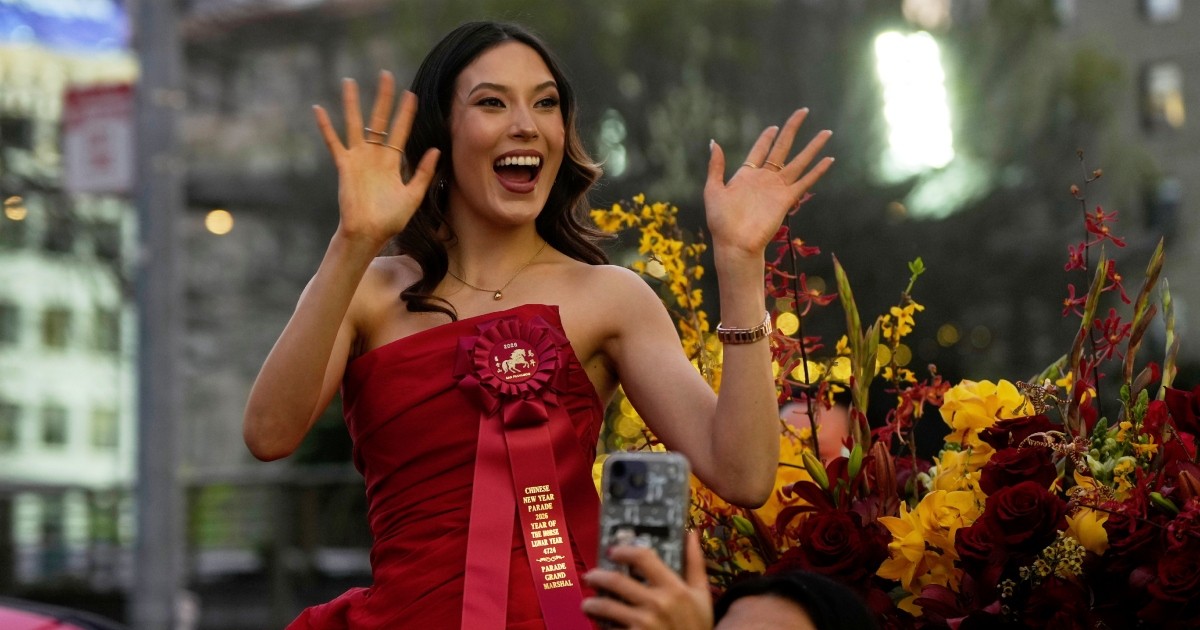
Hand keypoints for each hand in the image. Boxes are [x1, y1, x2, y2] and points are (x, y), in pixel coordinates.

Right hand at [313, 70, 439, 246]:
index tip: (411, 94)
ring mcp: (358, 159)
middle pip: (379, 120)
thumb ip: (424, 173)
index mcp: (392, 162)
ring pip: (355, 124)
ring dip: (352, 104)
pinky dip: (326, 127)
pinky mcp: (344, 165)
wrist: (369, 233)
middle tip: (385, 75)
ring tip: (350, 82)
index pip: (400, 131)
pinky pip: (333, 142)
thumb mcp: (413, 195)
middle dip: (383, 98)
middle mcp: (375, 155)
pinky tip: (318, 109)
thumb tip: (436, 150)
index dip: (406, 113)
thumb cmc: (391, 219)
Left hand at [581, 532, 712, 629]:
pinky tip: (600, 624)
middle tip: (590, 576)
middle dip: (597, 577)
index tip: (613, 551)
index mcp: (674, 587)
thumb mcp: (701, 594)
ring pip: (606, 607)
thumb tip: (691, 532)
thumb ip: (695, 563)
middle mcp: (657, 603)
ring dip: (591, 604)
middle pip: (616, 581)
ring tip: (587, 604)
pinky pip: (610, 629)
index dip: (624, 551)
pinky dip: (602, 626)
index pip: (643, 558)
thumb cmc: (697, 625)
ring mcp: (643, 623)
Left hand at [704, 109, 832, 258]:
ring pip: (799, 161)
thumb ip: (716, 166)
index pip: (760, 150)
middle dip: (792, 129)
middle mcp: (765, 178)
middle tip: (803, 111)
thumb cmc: (721, 221)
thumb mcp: (713, 189)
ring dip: (812, 147)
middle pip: (782, 148)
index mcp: (746, 174)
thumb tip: (714, 142)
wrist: (735, 243)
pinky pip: (805, 182)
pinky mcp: (786, 199)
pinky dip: (817, 171)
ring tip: (826, 132)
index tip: (773, 126)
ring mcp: (777, 188)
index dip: (766, 137)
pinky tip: (829, 160)